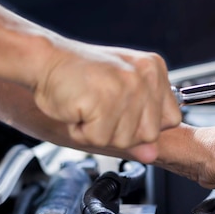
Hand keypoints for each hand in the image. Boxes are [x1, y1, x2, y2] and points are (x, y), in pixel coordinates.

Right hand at [32, 42, 181, 161]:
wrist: (43, 60)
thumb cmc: (77, 75)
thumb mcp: (116, 96)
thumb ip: (138, 124)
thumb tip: (152, 154)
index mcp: (153, 69)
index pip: (171, 119)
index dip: (145, 126)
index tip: (123, 114)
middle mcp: (144, 76)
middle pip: (149, 135)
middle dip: (121, 132)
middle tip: (100, 109)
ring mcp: (126, 88)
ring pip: (124, 140)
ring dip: (98, 132)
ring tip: (87, 106)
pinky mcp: (104, 101)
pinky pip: (98, 139)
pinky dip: (81, 132)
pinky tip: (77, 108)